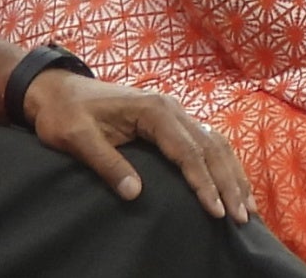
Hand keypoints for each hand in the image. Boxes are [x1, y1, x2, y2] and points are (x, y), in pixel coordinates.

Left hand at [18, 72, 260, 223]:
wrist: (59, 89)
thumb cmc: (65, 115)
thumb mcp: (78, 139)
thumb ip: (108, 164)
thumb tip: (135, 194)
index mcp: (154, 110)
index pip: (188, 151)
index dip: (204, 183)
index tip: (215, 211)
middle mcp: (173, 109)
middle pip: (211, 147)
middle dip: (229, 183)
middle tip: (242, 216)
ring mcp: (175, 113)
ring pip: (215, 143)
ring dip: (233, 174)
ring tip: (247, 205)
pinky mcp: (172, 121)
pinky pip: (207, 141)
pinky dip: (223, 163)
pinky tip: (232, 182)